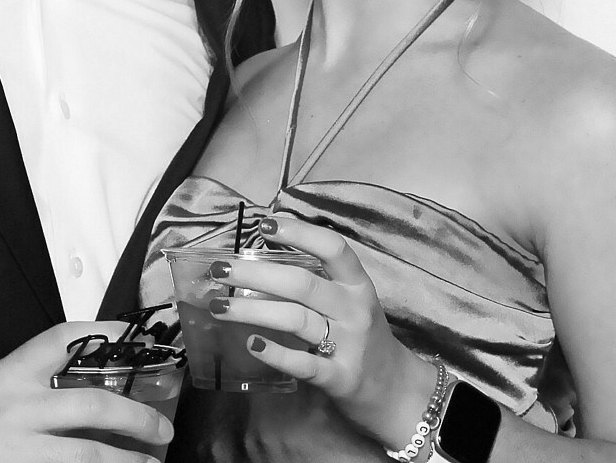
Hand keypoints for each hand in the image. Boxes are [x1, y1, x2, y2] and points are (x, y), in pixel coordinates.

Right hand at [0, 320, 174, 462]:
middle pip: (91, 407)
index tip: (131, 334)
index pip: (60, 340)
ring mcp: (17, 453)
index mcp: (7, 377)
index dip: (102, 331)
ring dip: (125, 462)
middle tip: (161, 430)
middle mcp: (16, 413)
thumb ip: (32, 384)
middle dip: (136, 418)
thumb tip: (89, 386)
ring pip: (87, 458)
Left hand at [208, 216, 435, 447]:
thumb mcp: (350, 302)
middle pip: (302, 284)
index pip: (333, 248)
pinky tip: (251, 344)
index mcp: (357, 284)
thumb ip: (317, 280)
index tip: (264, 224)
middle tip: (219, 270)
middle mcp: (354, 309)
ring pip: (296, 319)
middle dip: (255, 274)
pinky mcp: (339, 378)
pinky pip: (304, 363)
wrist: (396, 390)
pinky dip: (276, 353)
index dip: (300, 232)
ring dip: (252, 310)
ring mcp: (348, 345)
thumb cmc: (362, 337)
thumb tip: (260, 256)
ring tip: (220, 307)